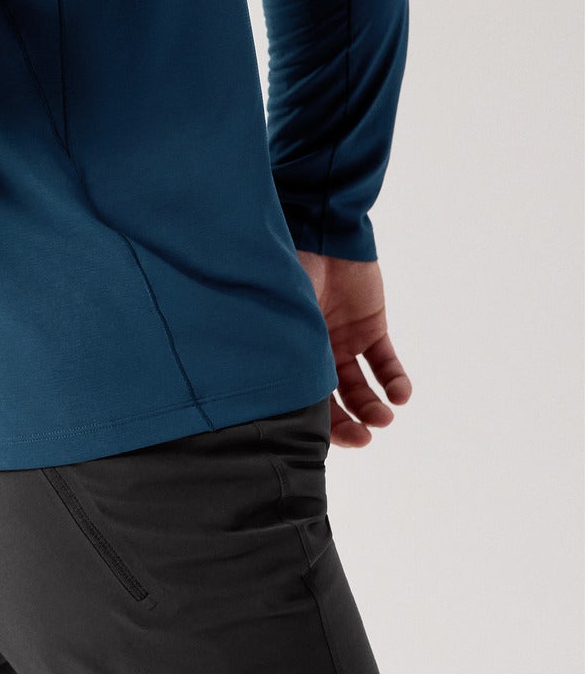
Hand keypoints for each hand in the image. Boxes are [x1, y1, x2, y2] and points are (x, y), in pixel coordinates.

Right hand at [295, 251, 412, 448]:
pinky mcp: (371, 327)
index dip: (319, 426)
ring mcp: (344, 340)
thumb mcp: (281, 319)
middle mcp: (315, 351)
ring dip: (373, 407)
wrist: (321, 232)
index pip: (303, 399)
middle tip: (365, 438)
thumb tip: (274, 403)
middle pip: (333, 401)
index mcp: (288, 351)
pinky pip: (385, 363)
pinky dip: (395, 382)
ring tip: (384, 416)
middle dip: (349, 425)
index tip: (331, 442)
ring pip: (361, 388)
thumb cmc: (290, 273)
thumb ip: (283, 358)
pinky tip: (399, 395)